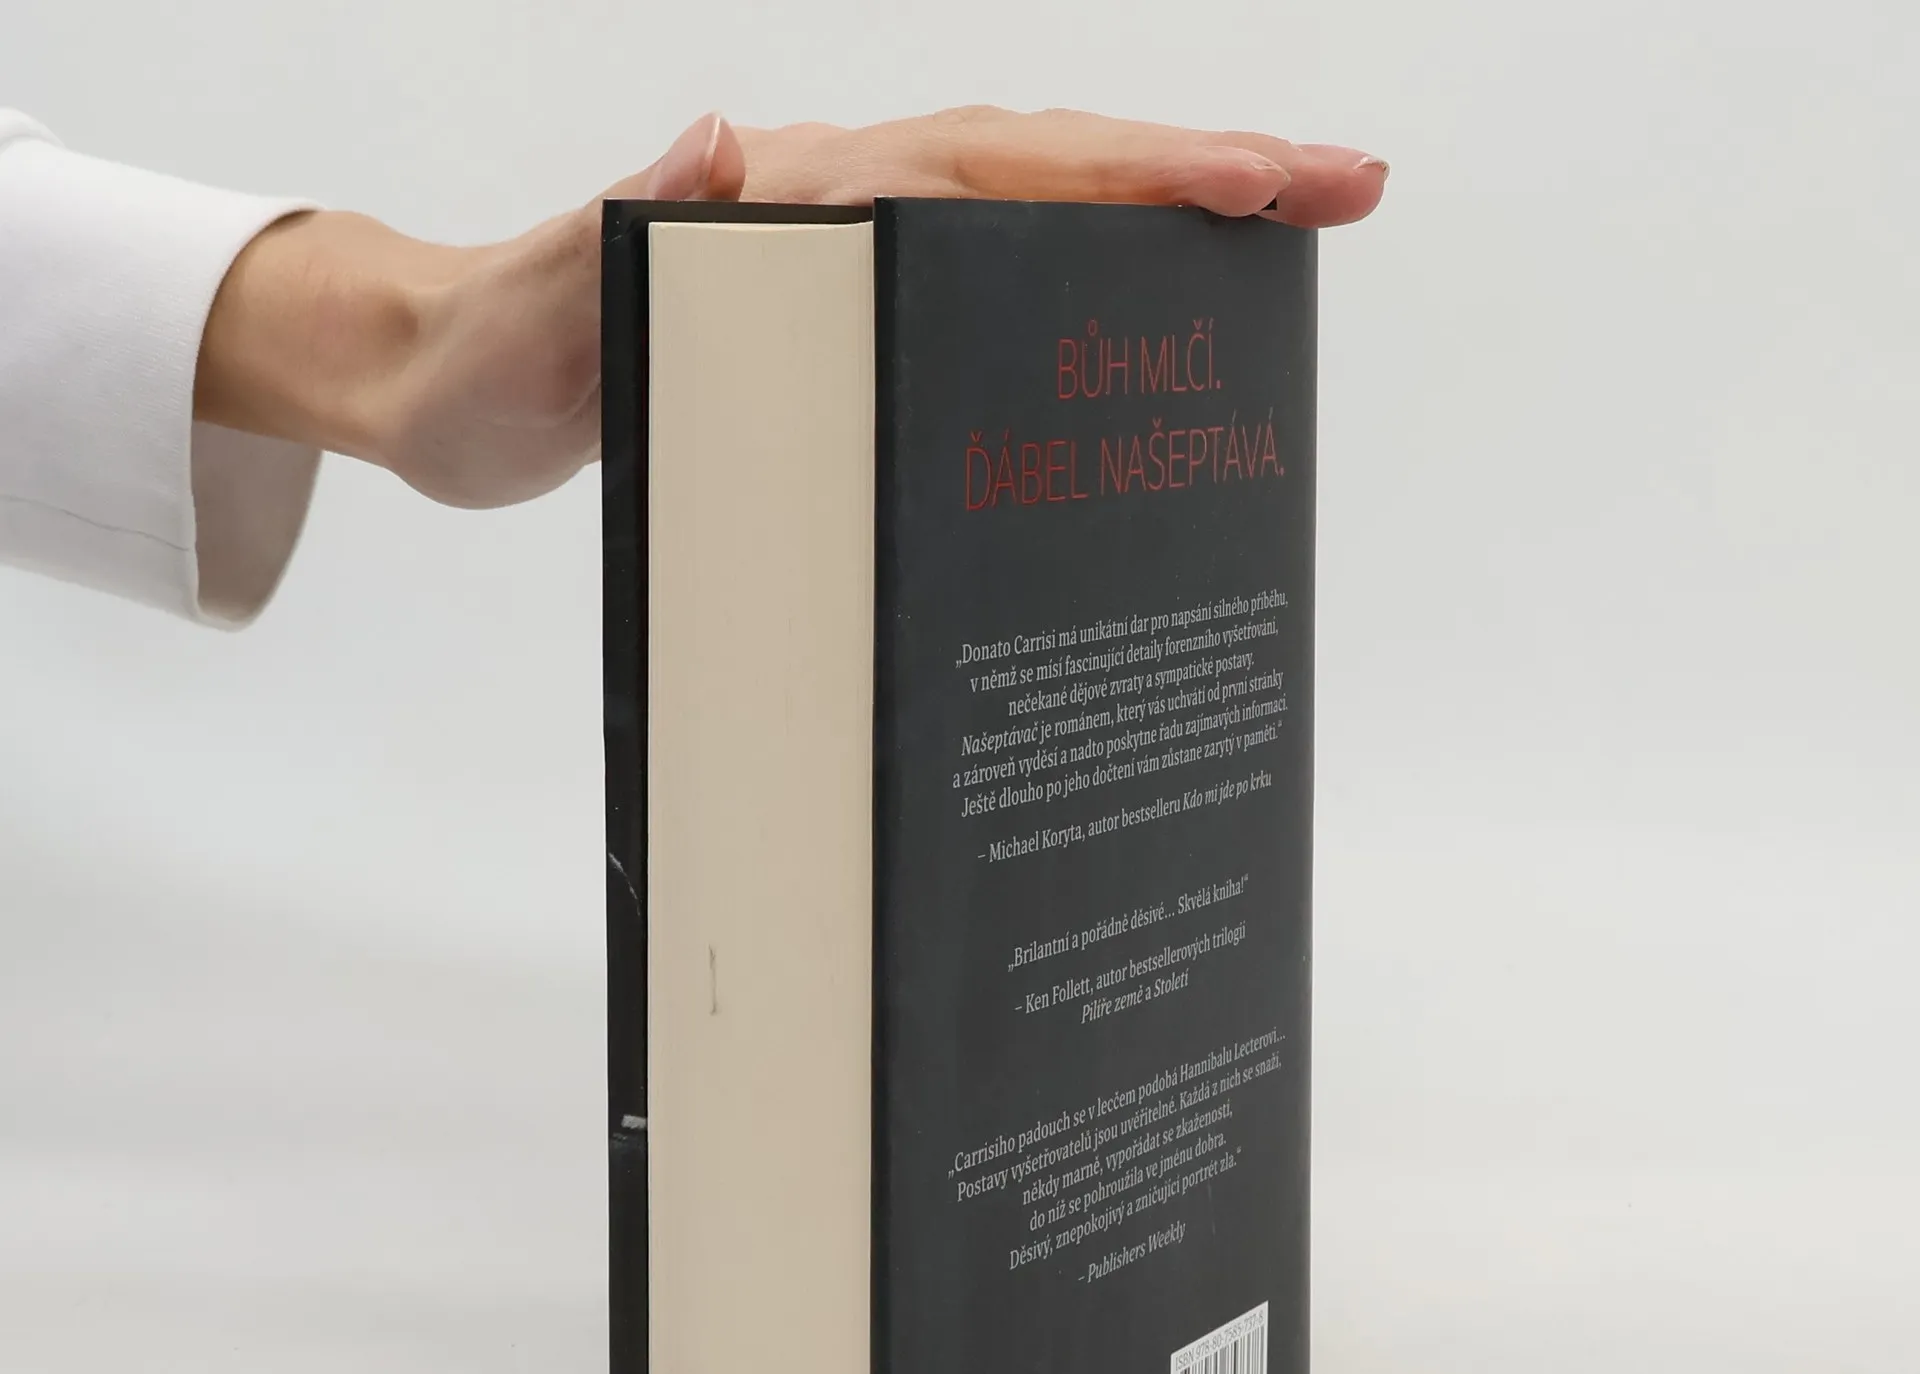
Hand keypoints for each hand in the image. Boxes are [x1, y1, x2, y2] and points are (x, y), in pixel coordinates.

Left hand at [196, 109, 1386, 510]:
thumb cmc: (483, 364)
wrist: (440, 385)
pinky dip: (1075, 287)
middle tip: (1345, 189)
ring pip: (1029, 217)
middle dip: (1202, 169)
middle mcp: (834, 210)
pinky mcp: (840, 317)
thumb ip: (621, 234)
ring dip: (1160, 215)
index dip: (1131, 167)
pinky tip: (1139, 322)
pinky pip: (982, 290)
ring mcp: (845, 259)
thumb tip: (727, 142)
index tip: (1263, 180)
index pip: (988, 167)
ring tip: (1290, 235)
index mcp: (789, 202)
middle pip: (1046, 168)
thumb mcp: (537, 313)